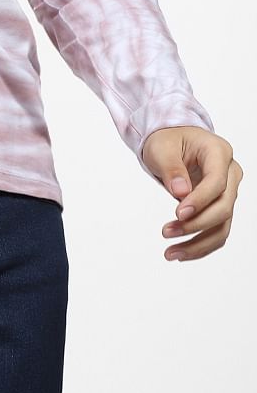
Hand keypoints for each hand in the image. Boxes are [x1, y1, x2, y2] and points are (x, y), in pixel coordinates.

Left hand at [140, 126, 242, 261]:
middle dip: (196, 224)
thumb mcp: (161, 147)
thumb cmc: (168, 139)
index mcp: (218, 152)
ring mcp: (228, 191)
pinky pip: (217, 230)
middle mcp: (230, 173)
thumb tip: (180, 193)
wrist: (172, 141)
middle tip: (167, 232)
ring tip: (171, 253)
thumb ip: (171, 168)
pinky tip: (181, 253)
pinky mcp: (220, 206)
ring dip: (198, 243)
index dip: (200, 200)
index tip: (178, 214)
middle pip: (223, 206)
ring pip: (222, 225)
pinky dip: (201, 244)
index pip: (217, 182)